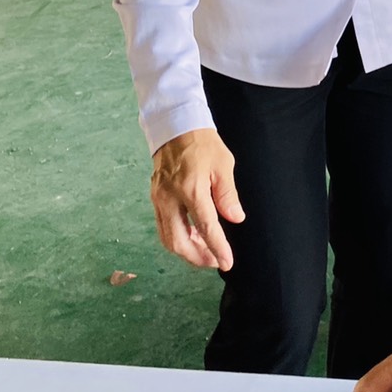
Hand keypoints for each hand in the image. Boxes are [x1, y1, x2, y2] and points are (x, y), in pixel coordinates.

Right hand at [149, 128, 244, 270]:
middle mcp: (170, 198)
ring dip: (186, 251)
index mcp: (190, 188)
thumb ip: (228, 195)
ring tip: (206, 254)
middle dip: (197, 257)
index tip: (227, 262)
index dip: (217, 247)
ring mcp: (158, 199)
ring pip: (167, 238)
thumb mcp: (223, 165)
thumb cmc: (203, 144)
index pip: (205, 226)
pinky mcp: (155, 198)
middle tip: (216, 262)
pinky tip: (193, 239)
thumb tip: (236, 218)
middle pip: (178, 241)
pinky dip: (178, 238)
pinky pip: (163, 227)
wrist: (176, 128)